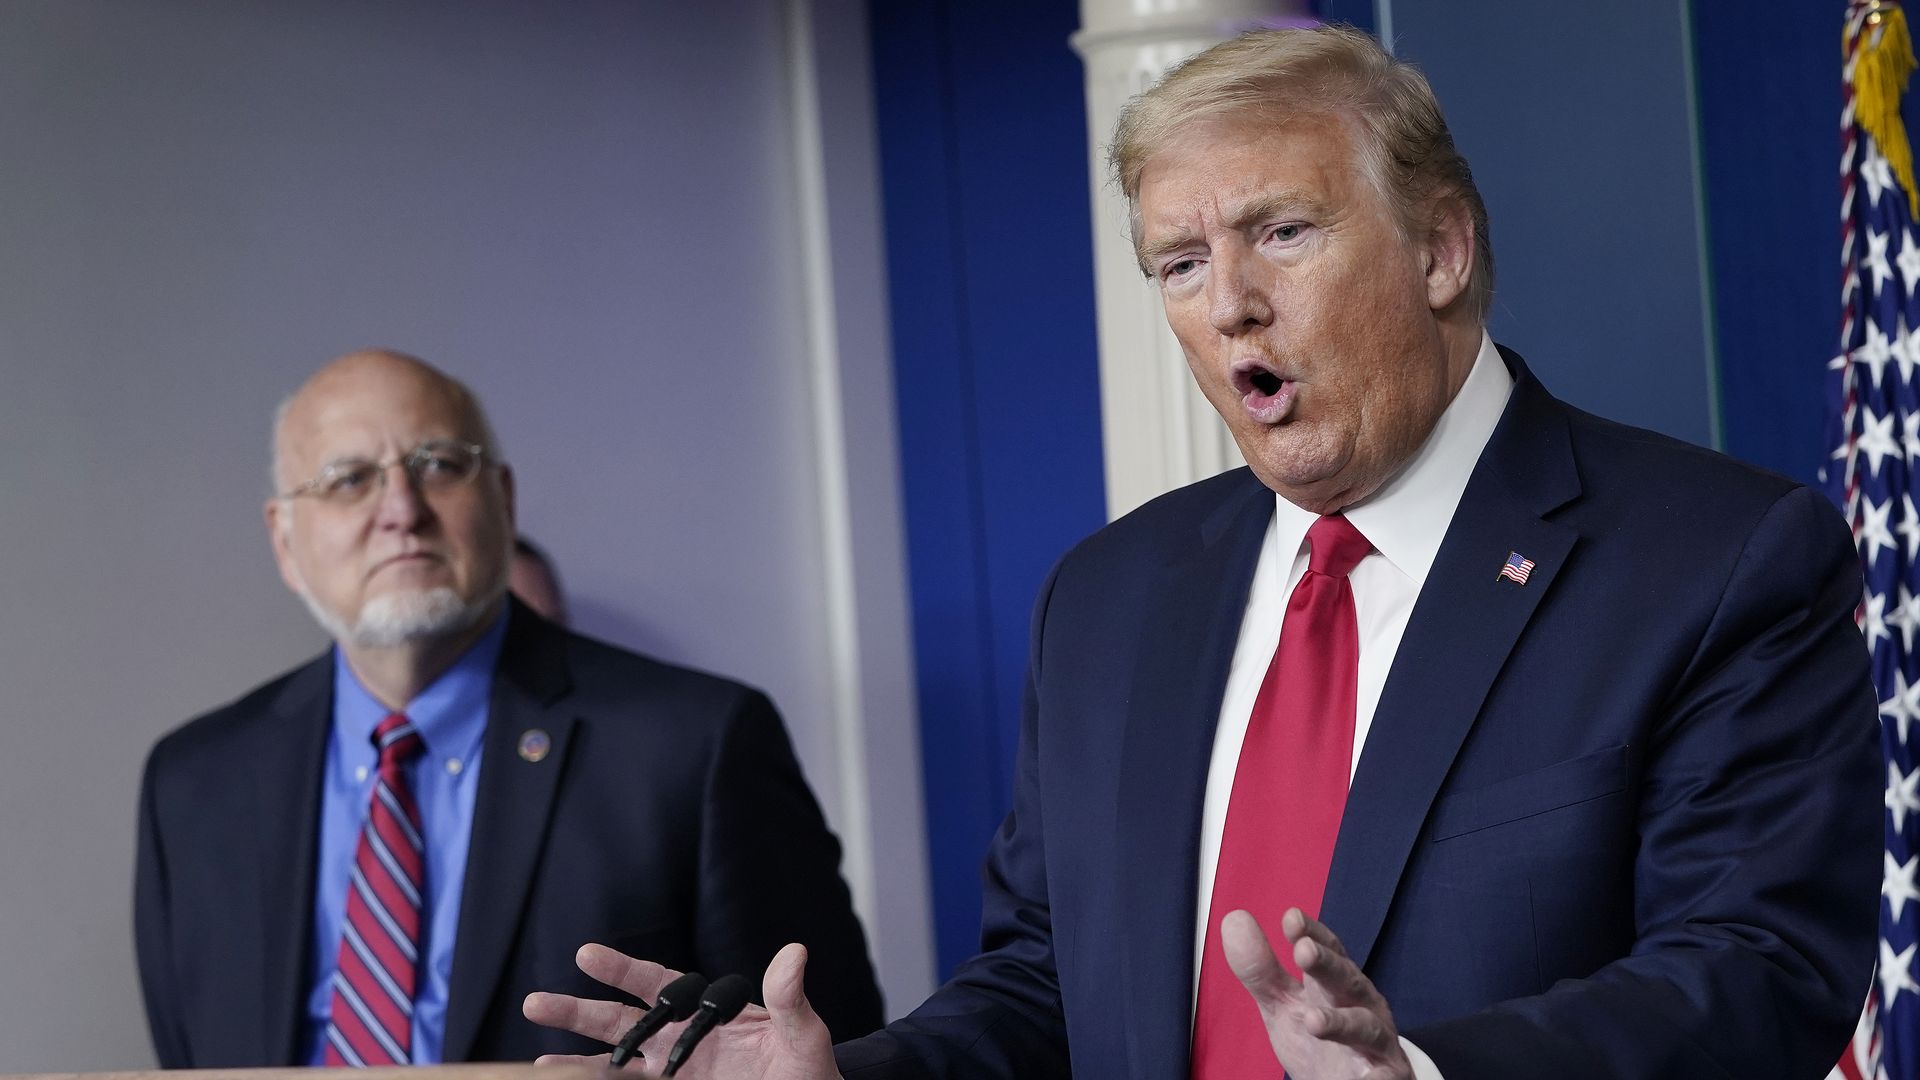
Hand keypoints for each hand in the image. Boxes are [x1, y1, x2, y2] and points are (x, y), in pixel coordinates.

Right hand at [523, 941, 841, 1079]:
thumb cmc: (809, 1073)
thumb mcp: (805, 1036)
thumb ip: (791, 999)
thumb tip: (795, 952)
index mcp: (710, 1015)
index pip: (659, 986)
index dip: (622, 970)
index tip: (587, 955)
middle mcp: (683, 1043)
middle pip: (622, 1023)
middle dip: (578, 1012)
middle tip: (536, 1002)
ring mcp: (674, 1076)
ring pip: (615, 1065)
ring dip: (577, 1062)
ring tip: (537, 1066)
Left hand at [1224, 908, 1412, 1079]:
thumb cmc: (1317, 1042)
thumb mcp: (1284, 1005)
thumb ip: (1260, 969)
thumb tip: (1234, 919)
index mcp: (1336, 985)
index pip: (1329, 951)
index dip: (1313, 934)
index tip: (1291, 918)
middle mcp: (1362, 1006)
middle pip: (1348, 980)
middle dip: (1328, 966)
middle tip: (1303, 951)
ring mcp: (1377, 1042)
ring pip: (1365, 1027)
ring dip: (1341, 1023)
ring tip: (1314, 1022)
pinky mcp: (1387, 1076)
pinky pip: (1382, 1077)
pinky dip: (1373, 1077)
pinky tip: (1360, 1079)